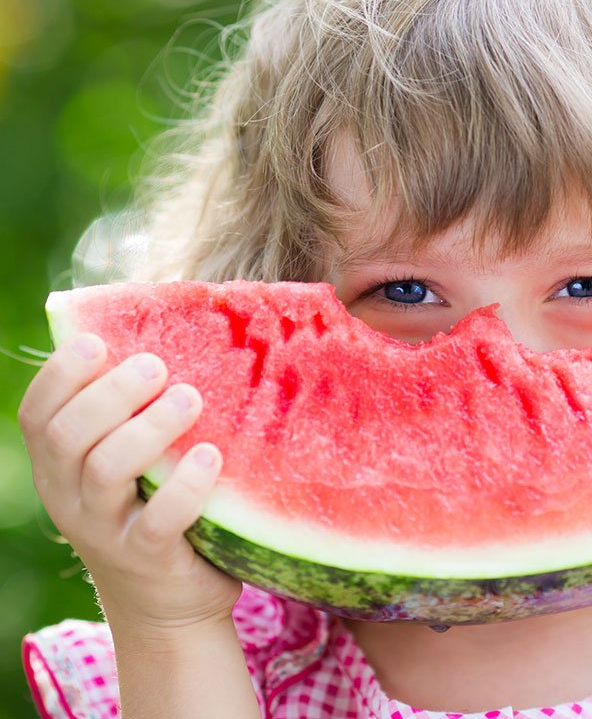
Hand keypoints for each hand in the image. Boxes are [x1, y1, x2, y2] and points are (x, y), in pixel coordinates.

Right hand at [18, 334, 240, 632]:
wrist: (167, 600)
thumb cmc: (152, 504)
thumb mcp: (129, 460)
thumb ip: (131, 412)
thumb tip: (169, 333)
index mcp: (59, 464)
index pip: (37, 413)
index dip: (60, 374)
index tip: (99, 343)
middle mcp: (69, 496)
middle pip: (68, 435)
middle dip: (110, 393)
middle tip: (156, 366)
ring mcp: (103, 530)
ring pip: (106, 470)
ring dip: (149, 428)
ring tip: (190, 399)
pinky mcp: (146, 559)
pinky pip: (157, 521)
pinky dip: (184, 486)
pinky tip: (211, 458)